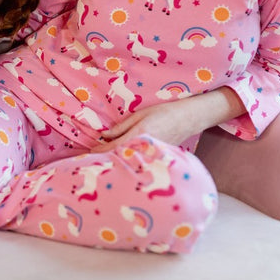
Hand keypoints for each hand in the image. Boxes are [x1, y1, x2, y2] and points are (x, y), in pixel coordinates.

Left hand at [93, 88, 245, 153]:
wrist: (189, 118)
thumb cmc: (164, 112)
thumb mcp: (140, 115)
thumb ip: (122, 127)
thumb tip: (104, 136)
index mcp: (139, 135)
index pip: (115, 147)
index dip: (101, 152)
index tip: (89, 154)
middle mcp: (146, 147)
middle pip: (121, 158)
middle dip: (107, 162)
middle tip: (92, 165)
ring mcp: (153, 154)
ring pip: (131, 162)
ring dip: (118, 164)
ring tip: (104, 167)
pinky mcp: (159, 157)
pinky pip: (141, 162)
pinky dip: (130, 163)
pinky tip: (123, 164)